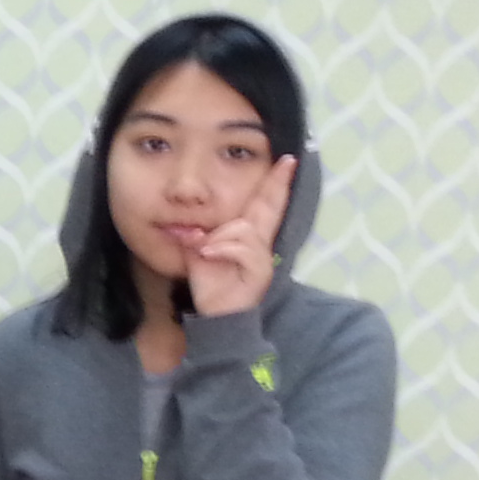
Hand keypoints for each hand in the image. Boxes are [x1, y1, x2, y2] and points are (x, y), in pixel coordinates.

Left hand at [184, 160, 293, 319]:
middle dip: (278, 184)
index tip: (285, 161)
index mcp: (247, 237)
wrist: (215, 318)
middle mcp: (259, 244)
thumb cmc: (211, 286)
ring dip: (221, 235)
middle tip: (287, 162)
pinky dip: (222, 248)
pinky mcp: (259, 272)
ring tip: (204, 248)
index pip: (264, 205)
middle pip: (271, 208)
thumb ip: (198, 238)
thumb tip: (191, 229)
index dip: (275, 184)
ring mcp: (262, 258)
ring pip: (246, 228)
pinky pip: (243, 249)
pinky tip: (207, 253)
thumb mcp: (198, 256)